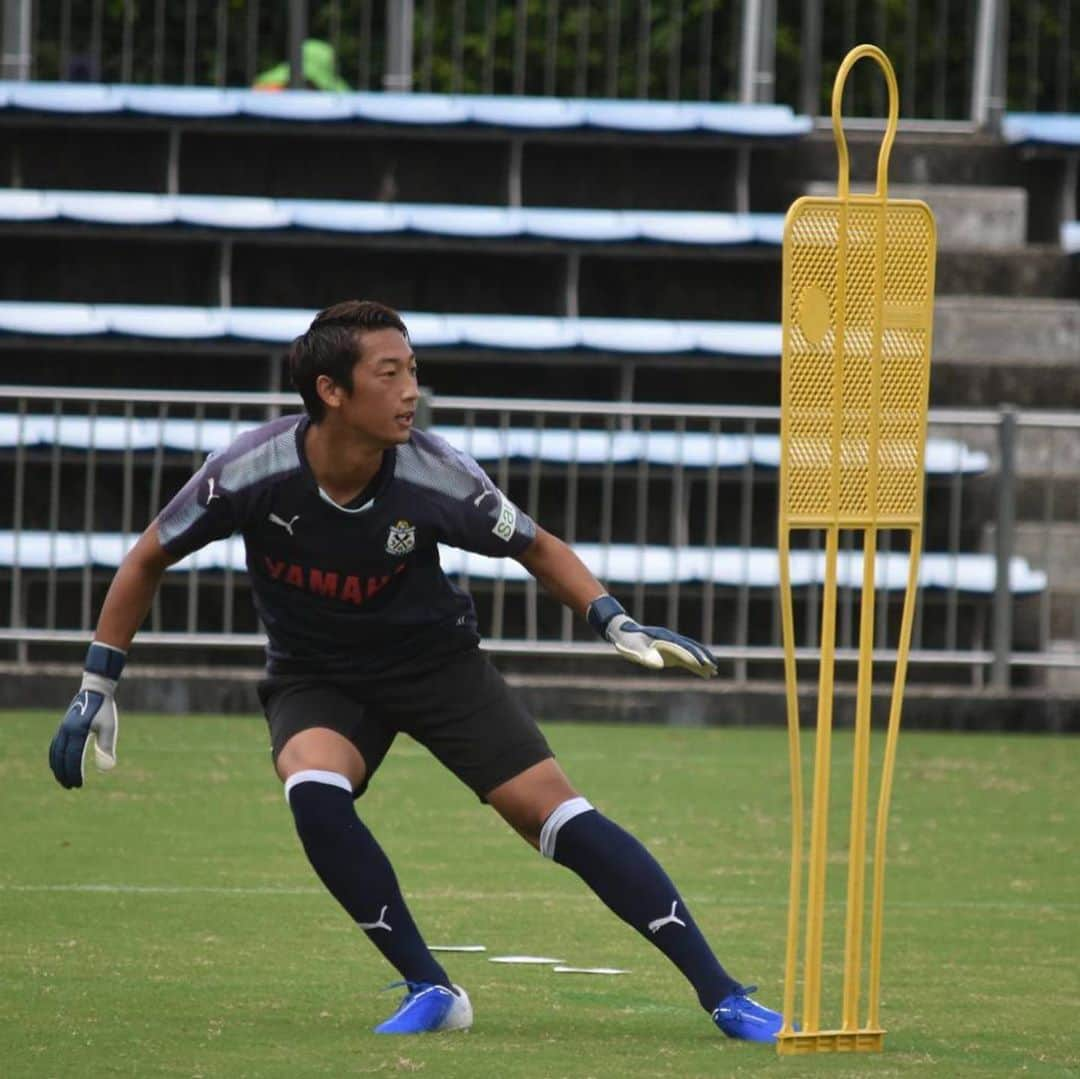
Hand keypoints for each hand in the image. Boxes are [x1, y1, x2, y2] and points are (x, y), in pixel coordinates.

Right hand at [48, 642, 125, 788]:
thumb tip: (107, 768)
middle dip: (64, 773)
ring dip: (57, 767)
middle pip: (60, 757)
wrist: (95, 690)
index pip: (72, 758)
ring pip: (54, 752)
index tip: (78, 785)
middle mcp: (65, 731)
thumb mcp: (109, 727)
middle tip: (70, 786)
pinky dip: (54, 756)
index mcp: (76, 732)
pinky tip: (59, 762)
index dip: (74, 773)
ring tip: (63, 779)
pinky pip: (54, 744)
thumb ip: (106, 747)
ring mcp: (62, 728)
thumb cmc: (105, 709)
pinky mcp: (63, 726)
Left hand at [587, 595, 717, 678]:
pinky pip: (686, 659)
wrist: (623, 632)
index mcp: (664, 637)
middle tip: (715, 667)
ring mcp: (671, 645)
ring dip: (702, 662)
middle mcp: (671, 639)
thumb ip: (644, 656)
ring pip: (691, 653)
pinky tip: (703, 673)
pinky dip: (695, 666)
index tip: (704, 663)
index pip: (683, 647)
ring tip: (715, 671)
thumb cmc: (627, 640)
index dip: (694, 655)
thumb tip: (658, 666)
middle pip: (691, 648)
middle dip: (703, 658)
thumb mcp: (632, 648)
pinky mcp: (669, 652)